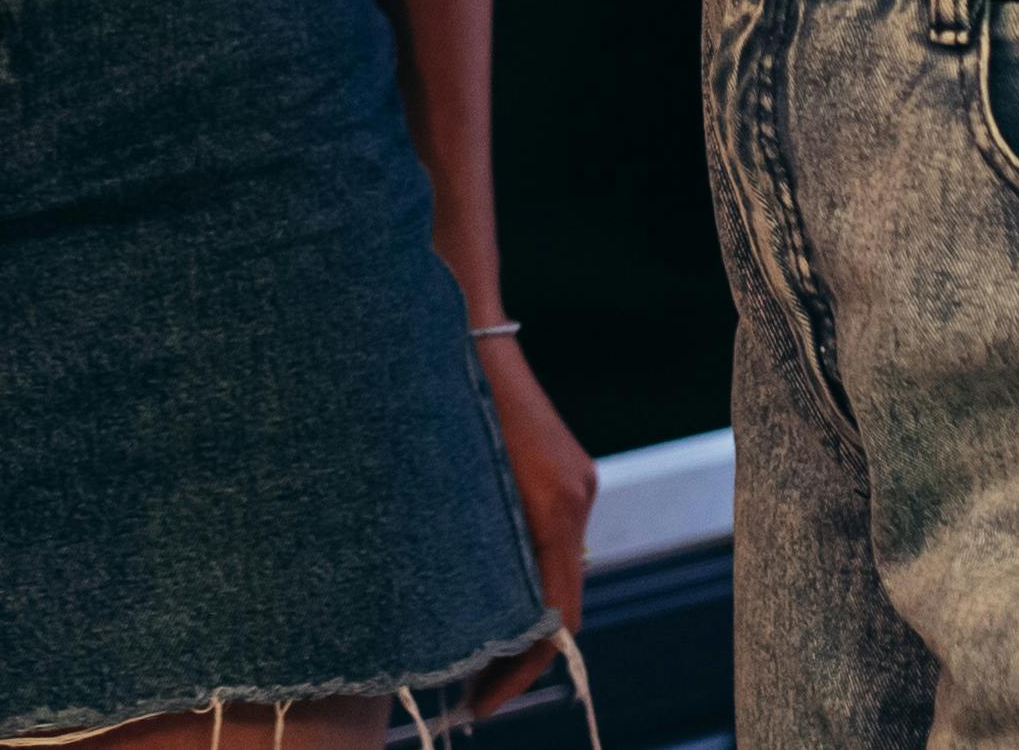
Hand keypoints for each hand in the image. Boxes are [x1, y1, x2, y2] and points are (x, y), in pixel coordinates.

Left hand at [470, 331, 598, 710]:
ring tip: (466, 658)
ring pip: (553, 571)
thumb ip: (467, 539)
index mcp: (556, 502)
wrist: (464, 312)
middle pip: (561, 602)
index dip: (521, 671)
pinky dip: (522, 580)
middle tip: (468, 698)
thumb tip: (457, 615)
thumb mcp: (448, 473)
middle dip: (518, 657)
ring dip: (518, 619)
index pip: (556, 617)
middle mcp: (575, 495)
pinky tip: (480, 596)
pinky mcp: (559, 470)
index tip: (482, 705)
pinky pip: (547, 540)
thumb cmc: (444, 386)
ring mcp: (572, 481)